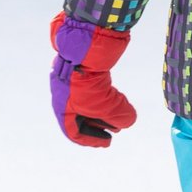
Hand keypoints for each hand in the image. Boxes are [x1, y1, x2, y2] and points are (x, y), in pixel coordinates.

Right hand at [49, 12, 137, 147]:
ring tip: (120, 114)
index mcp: (63, 108)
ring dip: (105, 110)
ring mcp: (72, 81)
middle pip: (81, 117)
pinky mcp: (82, 70)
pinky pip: (92, 87)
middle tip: (116, 129)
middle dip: (100, 125)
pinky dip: (105, 95)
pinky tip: (117, 96)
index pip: (74, 132)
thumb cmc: (90, 82)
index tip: (108, 143)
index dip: (92, 140)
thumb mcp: (108, 105)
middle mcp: (64, 95)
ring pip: (89, 101)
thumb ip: (120, 117)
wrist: (85, 48)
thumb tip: (128, 121)